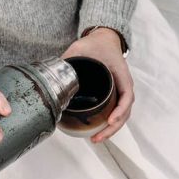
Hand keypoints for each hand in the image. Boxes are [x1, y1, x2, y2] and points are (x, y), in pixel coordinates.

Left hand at [62, 27, 132, 142]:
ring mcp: (120, 91)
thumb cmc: (96, 44)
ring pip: (121, 115)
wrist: (103, 40)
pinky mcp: (113, 95)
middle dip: (112, 128)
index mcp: (121, 74)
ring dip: (110, 129)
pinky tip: (97, 131)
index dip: (120, 110)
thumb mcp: (81, 48)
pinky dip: (108, 124)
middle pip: (125, 112)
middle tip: (97, 138)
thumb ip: (68, 59)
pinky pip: (115, 112)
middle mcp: (124, 85)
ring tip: (96, 139)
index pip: (126, 96)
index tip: (110, 120)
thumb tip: (52, 76)